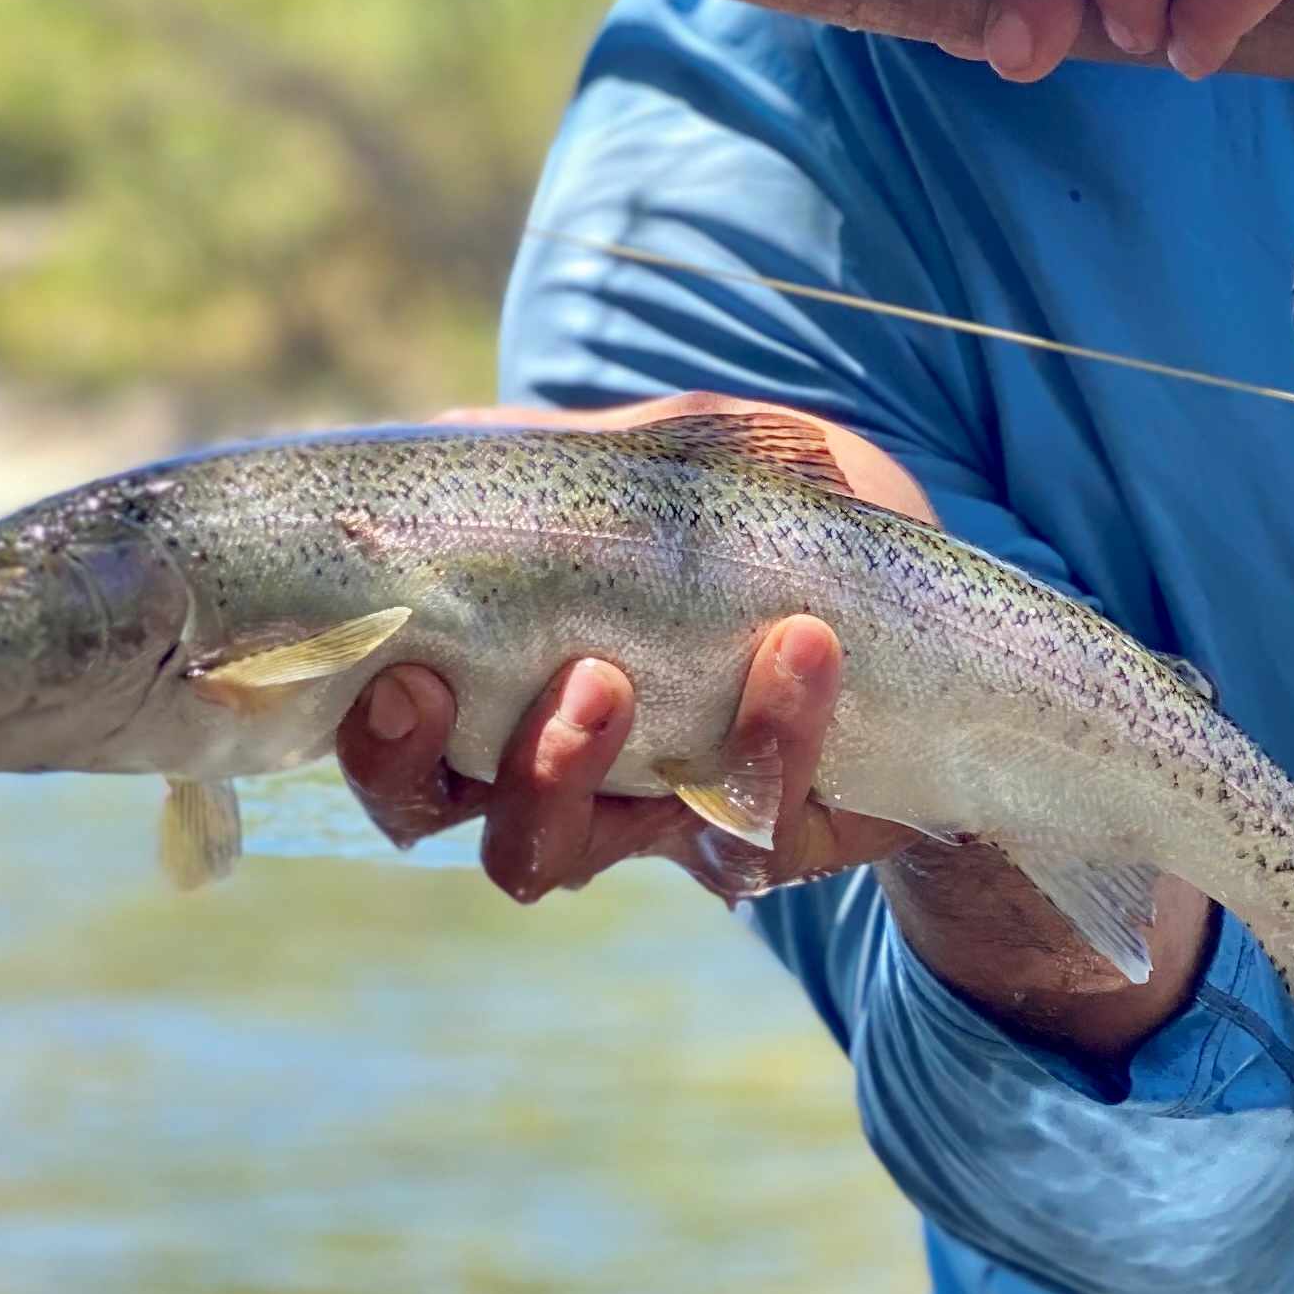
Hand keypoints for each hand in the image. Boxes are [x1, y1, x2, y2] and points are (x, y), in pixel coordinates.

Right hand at [331, 394, 927, 903]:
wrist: (916, 597)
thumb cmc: (762, 519)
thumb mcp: (663, 460)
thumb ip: (564, 457)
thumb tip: (452, 441)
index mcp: (505, 687)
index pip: (398, 746)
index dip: (376, 737)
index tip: (397, 673)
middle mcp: (561, 775)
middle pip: (452, 821)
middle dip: (439, 767)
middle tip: (462, 688)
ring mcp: (652, 818)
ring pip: (563, 853)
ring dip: (566, 769)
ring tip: (610, 679)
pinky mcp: (760, 837)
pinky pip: (739, 827)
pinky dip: (766, 736)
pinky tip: (800, 651)